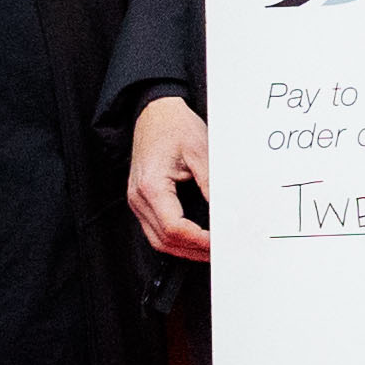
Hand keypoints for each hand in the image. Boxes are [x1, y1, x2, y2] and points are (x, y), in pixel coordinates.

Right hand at [128, 96, 214, 259]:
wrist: (156, 111)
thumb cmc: (175, 127)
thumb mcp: (201, 152)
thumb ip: (213, 185)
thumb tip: (228, 213)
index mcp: (151, 186)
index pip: (175, 228)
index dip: (200, 240)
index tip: (221, 242)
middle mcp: (138, 197)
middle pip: (164, 240)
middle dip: (194, 251)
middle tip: (221, 252)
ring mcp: (137, 200)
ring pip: (158, 240)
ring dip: (185, 250)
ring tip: (211, 251)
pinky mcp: (141, 200)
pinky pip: (155, 230)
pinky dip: (176, 240)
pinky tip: (195, 239)